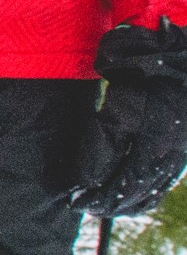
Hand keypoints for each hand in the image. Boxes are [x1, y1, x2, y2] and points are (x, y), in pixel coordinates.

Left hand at [74, 20, 186, 218]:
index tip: (77, 202)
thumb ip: (102, 145)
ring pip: (157, 186)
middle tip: (87, 206)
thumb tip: (87, 180)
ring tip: (108, 205)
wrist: (174, 48)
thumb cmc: (140, 74)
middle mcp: (174, 151)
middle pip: (142, 190)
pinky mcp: (182, 142)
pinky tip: (135, 191)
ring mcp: (182, 147)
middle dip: (114, 202)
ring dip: (131, 199)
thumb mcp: (116, 107)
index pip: (126, 183)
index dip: (102, 196)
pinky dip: (149, 189)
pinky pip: (166, 176)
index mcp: (157, 144)